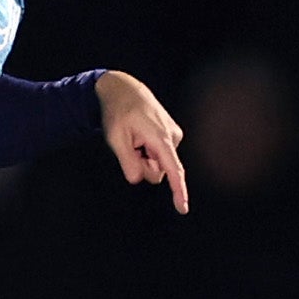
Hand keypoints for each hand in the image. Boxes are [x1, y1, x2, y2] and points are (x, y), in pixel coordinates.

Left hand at [96, 70, 186, 211]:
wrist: (125, 90)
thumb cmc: (119, 112)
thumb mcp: (116, 138)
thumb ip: (128, 161)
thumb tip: (138, 179)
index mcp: (161, 139)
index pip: (173, 170)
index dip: (178, 191)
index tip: (182, 208)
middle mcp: (173, 138)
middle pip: (158, 172)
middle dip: (143, 167)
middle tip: (129, 147)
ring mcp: (173, 136)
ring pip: (158, 164)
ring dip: (144, 158)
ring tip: (134, 138)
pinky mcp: (171, 136)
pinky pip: (159, 155)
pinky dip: (147, 152)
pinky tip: (139, 136)